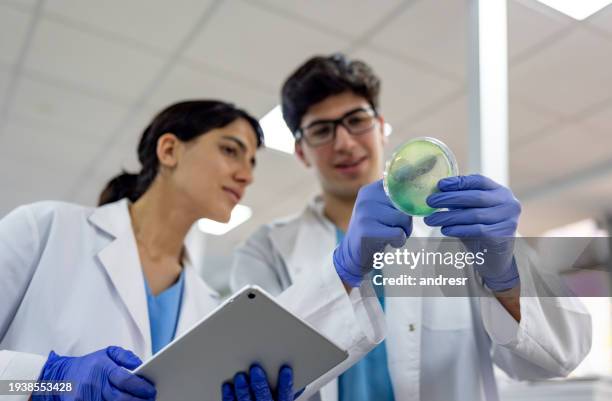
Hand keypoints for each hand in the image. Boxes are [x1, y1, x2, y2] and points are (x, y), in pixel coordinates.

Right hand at [33, 346, 155, 400]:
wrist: (62, 375)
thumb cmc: (90, 364)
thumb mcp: (108, 352)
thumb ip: (125, 356)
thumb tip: (140, 364)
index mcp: (103, 368)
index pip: (125, 380)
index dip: (141, 387)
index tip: (151, 391)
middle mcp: (95, 383)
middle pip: (120, 398)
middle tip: (150, 400)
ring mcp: (86, 397)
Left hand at [222, 365, 301, 400]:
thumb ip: (285, 394)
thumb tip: (294, 379)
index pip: (285, 396)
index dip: (286, 383)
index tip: (285, 369)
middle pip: (264, 398)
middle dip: (259, 384)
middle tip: (255, 369)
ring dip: (243, 389)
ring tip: (240, 376)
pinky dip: (228, 396)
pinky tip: (228, 386)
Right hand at [333, 180, 412, 286]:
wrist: (352, 253)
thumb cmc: (373, 230)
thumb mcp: (380, 209)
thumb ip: (395, 199)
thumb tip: (421, 195)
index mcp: (371, 190)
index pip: (399, 182)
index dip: (411, 191)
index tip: (410, 201)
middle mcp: (366, 198)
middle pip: (405, 204)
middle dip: (406, 220)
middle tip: (394, 228)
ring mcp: (365, 213)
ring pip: (403, 219)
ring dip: (404, 231)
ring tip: (390, 235)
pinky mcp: (367, 230)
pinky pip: (398, 234)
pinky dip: (399, 241)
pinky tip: (388, 242)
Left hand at [424, 174, 520, 291]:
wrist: (495, 256)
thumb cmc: (479, 228)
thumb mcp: (472, 210)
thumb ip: (460, 200)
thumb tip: (436, 192)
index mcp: (500, 191)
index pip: (479, 181)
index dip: (459, 182)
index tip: (440, 184)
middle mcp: (508, 203)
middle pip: (476, 197)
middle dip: (450, 198)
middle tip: (430, 201)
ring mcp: (509, 219)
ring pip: (474, 215)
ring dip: (449, 217)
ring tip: (431, 219)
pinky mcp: (504, 235)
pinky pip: (477, 230)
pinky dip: (459, 229)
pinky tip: (445, 230)